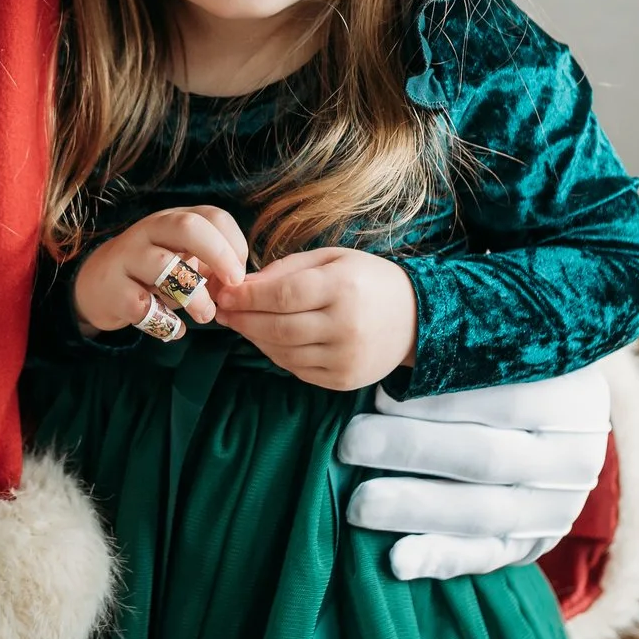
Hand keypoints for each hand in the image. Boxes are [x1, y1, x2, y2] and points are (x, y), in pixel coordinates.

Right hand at [73, 205, 247, 333]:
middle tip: (234, 284)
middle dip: (219, 255)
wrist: (96, 288)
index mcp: (173, 220)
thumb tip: (242, 285)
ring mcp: (127, 257)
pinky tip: (175, 329)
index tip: (239, 275)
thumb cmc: (151, 274)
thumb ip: (212, 267)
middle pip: (188, 227)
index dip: (234, 245)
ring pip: (164, 265)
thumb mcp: (182, 261)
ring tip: (205, 316)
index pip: (214, 216)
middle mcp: (149, 231)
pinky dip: (166, 323)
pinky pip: (143, 305)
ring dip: (194, 296)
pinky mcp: (111, 289)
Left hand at [214, 248, 415, 389]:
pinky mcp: (344, 379)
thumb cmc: (369, 280)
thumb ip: (287, 268)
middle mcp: (345, 325)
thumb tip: (244, 284)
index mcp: (343, 287)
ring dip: (254, 338)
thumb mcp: (333, 259)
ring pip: (282, 352)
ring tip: (241, 323)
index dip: (247, 297)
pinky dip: (276, 354)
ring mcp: (346, 357)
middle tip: (222, 311)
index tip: (225, 293)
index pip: (282, 295)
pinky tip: (267, 339)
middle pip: (277, 327)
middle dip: (242, 319)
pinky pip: (297, 369)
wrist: (416, 318)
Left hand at [335, 365, 611, 580]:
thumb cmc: (508, 371)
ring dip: (416, 508)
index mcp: (571, 395)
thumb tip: (387, 355)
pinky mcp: (533, 544)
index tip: (380, 395)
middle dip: (411, 450)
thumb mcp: (502, 350)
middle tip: (350, 444)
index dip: (439, 400)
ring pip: (484, 513)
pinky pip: (485, 554)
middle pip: (486, 457)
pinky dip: (440, 557)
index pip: (505, 398)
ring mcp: (556, 507)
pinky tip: (397, 559)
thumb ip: (459, 354)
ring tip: (359, 504)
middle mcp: (572, 457)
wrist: (554, 426)